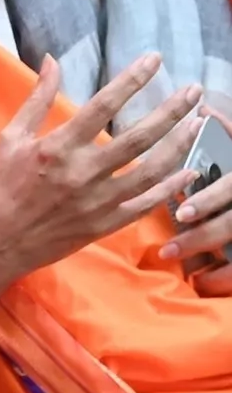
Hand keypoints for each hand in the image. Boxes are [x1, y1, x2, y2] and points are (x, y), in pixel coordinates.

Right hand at [0, 53, 201, 292]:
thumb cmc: (0, 185)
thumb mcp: (11, 137)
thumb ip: (37, 99)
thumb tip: (52, 61)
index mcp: (58, 147)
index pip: (103, 105)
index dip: (132, 80)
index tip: (154, 60)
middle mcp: (83, 172)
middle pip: (138, 137)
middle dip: (171, 111)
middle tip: (194, 91)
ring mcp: (98, 201)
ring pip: (151, 171)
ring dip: (179, 146)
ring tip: (198, 124)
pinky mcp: (106, 224)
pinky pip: (146, 204)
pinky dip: (170, 187)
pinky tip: (189, 170)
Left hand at [163, 109, 231, 294]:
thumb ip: (229, 131)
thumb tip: (204, 110)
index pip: (230, 189)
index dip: (208, 202)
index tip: (181, 213)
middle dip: (200, 239)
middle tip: (168, 251)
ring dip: (215, 268)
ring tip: (188, 273)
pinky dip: (224, 279)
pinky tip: (205, 283)